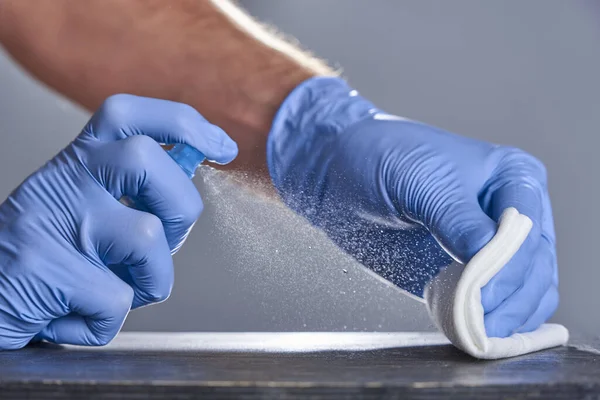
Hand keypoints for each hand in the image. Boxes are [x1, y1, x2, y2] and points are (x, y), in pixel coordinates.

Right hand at [0, 94, 236, 348]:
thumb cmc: (46, 258)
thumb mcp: (84, 209)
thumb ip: (132, 192)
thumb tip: (188, 178)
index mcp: (79, 162)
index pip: (130, 115)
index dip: (182, 123)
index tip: (221, 146)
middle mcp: (65, 180)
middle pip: (147, 160)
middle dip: (180, 207)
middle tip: (163, 242)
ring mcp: (50, 219)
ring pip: (144, 235)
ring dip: (148, 279)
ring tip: (113, 291)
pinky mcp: (38, 265)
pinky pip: (114, 300)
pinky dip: (103, 323)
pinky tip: (73, 317)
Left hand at [267, 77, 556, 337]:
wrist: (341, 173)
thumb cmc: (383, 159)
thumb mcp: (422, 181)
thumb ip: (458, 221)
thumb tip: (489, 263)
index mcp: (514, 179)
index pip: (529, 234)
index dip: (511, 268)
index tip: (481, 292)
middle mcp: (513, 214)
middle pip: (535, 270)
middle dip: (508, 299)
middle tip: (474, 318)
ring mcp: (493, 248)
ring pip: (525, 295)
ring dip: (502, 317)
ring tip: (469, 325)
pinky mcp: (468, 273)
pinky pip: (494, 306)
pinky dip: (483, 321)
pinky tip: (461, 323)